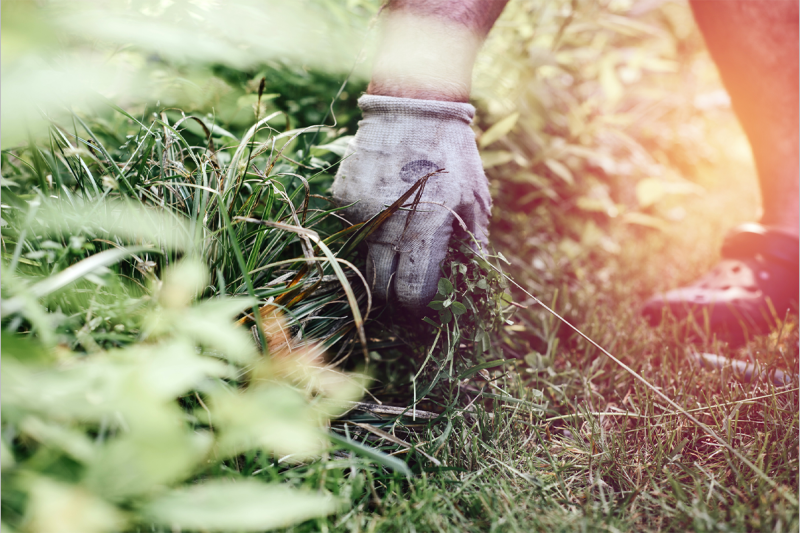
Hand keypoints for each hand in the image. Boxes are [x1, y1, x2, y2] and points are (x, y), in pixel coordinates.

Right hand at [332, 95, 490, 308]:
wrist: (411, 107)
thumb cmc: (452, 155)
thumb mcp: (475, 198)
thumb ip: (473, 244)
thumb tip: (468, 279)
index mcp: (425, 228)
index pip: (412, 291)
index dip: (418, 306)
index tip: (424, 306)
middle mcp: (388, 225)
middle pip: (381, 286)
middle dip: (394, 296)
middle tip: (408, 290)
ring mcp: (361, 212)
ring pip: (364, 260)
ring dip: (381, 266)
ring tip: (399, 253)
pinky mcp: (343, 199)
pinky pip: (354, 231)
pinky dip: (369, 234)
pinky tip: (385, 215)